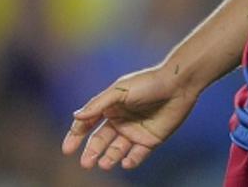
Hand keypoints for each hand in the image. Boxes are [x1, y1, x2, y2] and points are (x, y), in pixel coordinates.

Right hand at [61, 64, 198, 170]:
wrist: (179, 83)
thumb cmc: (149, 83)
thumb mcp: (120, 90)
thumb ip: (98, 104)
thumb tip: (76, 116)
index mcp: (111, 108)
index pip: (88, 125)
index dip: (76, 136)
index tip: (67, 149)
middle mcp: (121, 121)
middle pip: (100, 141)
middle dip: (92, 152)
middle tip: (86, 163)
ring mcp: (135, 131)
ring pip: (117, 150)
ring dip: (109, 158)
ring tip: (105, 164)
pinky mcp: (151, 139)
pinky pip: (138, 154)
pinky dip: (131, 161)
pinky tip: (126, 162)